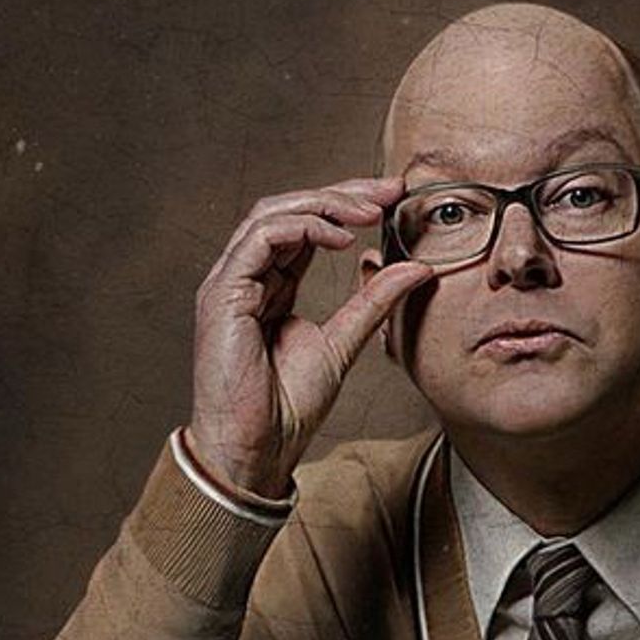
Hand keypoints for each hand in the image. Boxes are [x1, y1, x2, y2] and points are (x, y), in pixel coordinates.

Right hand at [188, 176, 436, 497]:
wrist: (257, 449)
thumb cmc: (287, 409)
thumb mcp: (344, 343)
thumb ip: (374, 302)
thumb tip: (416, 267)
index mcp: (270, 285)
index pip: (306, 226)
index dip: (347, 206)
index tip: (392, 199)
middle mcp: (245, 277)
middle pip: (288, 209)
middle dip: (340, 193)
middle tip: (388, 189)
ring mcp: (230, 283)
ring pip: (272, 214)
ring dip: (325, 204)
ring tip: (369, 210)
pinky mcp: (223, 294)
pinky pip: (260, 238)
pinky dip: (302, 228)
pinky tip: (340, 237)